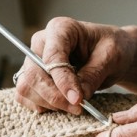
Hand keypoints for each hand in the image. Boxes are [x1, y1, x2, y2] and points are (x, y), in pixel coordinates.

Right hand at [13, 17, 136, 114]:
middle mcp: (41, 44)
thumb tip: (77, 97)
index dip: (62, 81)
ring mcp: (33, 61)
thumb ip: (93, 75)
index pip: (52, 57)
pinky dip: (42, 106)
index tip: (78, 99)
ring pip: (26, 87)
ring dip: (49, 103)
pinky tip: (63, 106)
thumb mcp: (111, 57)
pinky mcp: (33, 78)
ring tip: (75, 106)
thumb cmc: (111, 48)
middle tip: (78, 108)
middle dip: (55, 96)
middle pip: (34, 74)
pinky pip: (26, 96)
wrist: (110, 55)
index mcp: (60, 29)